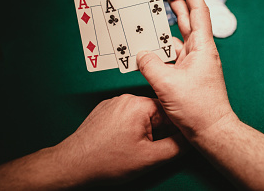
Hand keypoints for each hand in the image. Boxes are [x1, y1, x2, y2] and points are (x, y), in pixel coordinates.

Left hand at [55, 94, 185, 183]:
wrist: (72, 165)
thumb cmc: (106, 161)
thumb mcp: (150, 158)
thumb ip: (177, 146)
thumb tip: (190, 138)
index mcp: (140, 105)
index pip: (171, 111)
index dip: (175, 129)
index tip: (174, 141)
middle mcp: (126, 98)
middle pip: (156, 112)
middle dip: (157, 130)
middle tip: (149, 149)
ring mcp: (114, 102)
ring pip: (141, 115)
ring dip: (143, 129)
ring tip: (132, 147)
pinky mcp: (104, 109)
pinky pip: (126, 115)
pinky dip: (128, 128)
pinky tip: (121, 143)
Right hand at [137, 0, 236, 138]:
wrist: (212, 131)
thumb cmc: (197, 107)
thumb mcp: (167, 83)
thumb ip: (150, 64)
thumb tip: (142, 54)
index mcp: (202, 47)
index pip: (198, 11)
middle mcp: (200, 52)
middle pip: (190, 20)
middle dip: (179, 2)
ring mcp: (195, 63)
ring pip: (179, 37)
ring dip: (168, 24)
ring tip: (155, 11)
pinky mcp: (188, 75)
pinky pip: (173, 54)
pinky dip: (162, 47)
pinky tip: (150, 45)